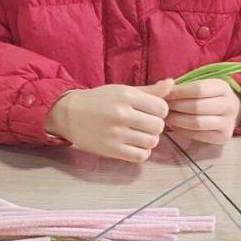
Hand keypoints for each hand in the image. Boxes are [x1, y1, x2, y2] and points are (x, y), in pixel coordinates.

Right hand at [44, 80, 172, 162]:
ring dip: (148, 140)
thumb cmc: (98, 101)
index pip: (162, 108)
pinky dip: (141, 152)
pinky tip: (133, 145)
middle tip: (144, 124)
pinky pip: (140, 156)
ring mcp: (116, 133)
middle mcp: (122, 114)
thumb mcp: (122, 90)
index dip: (159, 111)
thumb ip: (149, 90)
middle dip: (155, 126)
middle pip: (158, 126)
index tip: (150, 112)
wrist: (68, 114)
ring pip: (151, 142)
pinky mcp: (111, 149)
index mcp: (126, 96)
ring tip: (138, 135)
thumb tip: (171, 84)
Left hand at [164, 78, 240, 145]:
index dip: (178, 92)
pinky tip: (174, 126)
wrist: (232, 111)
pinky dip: (182, 131)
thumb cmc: (209, 95)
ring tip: (165, 117)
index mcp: (223, 88)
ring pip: (196, 123)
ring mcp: (228, 123)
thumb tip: (160, 85)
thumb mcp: (202, 84)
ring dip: (177, 120)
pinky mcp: (222, 137)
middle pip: (196, 107)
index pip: (198, 90)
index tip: (165, 94)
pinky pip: (198, 135)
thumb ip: (182, 85)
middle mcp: (229, 105)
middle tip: (161, 107)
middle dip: (175, 107)